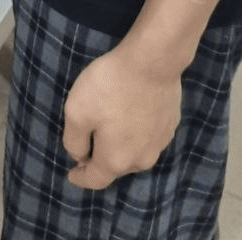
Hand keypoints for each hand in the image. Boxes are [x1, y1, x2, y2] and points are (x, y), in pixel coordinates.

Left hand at [62, 44, 181, 189]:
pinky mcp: (169, 125)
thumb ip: (74, 140)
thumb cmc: (109, 86)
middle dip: (99, 160)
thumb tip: (80, 156)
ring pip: (133, 153)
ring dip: (119, 146)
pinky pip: (146, 137)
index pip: (96, 179)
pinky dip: (135, 132)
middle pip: (115, 166)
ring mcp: (159, 143)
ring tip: (107, 131)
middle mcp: (141, 159)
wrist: (152, 62)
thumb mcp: (77, 111)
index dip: (81, 178)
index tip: (72, 175)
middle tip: (86, 147)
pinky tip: (129, 116)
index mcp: (116, 159)